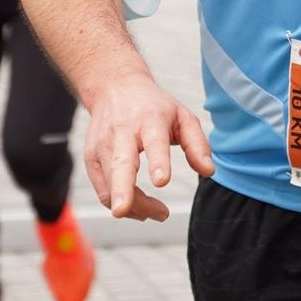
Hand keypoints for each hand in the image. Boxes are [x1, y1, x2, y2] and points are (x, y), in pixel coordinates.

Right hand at [82, 72, 214, 220]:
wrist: (114, 87)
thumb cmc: (154, 106)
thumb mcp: (182, 116)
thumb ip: (197, 144)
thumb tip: (209, 171)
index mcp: (149, 119)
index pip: (153, 142)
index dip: (157, 161)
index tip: (162, 181)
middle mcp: (122, 132)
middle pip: (120, 164)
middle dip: (121, 189)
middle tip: (122, 211)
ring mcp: (102, 146)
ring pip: (111, 186)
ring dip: (134, 207)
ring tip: (158, 212)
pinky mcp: (90, 158)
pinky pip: (103, 192)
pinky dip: (121, 205)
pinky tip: (138, 208)